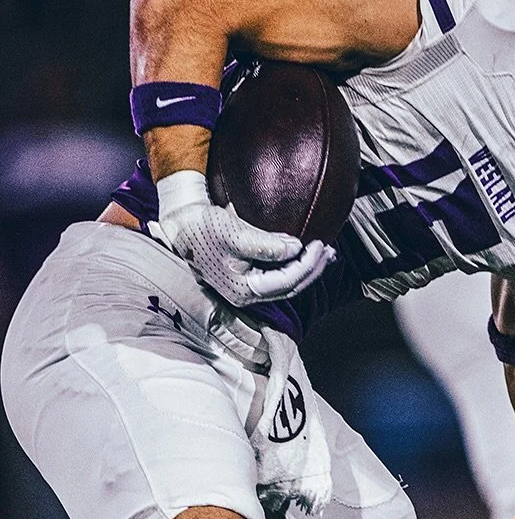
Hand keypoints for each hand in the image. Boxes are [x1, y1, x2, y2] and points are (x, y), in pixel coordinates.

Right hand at [149, 171, 335, 305]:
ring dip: (307, 269)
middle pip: (290, 287)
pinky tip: (305, 254)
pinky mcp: (249, 276)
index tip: (319, 245)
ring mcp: (248, 287)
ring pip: (286, 283)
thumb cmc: (204, 228)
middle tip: (328, 250)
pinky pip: (278, 275)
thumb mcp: (236, 235)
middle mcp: (247, 294)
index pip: (286, 282)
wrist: (182, 223)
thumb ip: (268, 246)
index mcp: (243, 290)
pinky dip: (294, 265)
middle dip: (312, 269)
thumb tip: (296, 248)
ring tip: (325, 254)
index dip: (307, 265)